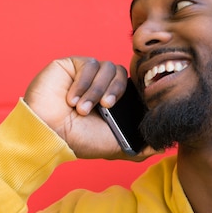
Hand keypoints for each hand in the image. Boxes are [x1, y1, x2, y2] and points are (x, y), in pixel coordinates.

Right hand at [24, 57, 157, 159]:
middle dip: (115, 92)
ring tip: (82, 110)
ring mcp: (86, 73)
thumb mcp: (116, 146)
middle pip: (121, 74)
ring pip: (107, 68)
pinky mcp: (72, 65)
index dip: (130, 93)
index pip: (131, 85)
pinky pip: (90, 65)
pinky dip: (83, 84)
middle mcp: (100, 84)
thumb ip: (141, 147)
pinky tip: (71, 99)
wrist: (49, 134)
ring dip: (95, 91)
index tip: (122, 108)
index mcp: (112, 100)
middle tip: (105, 107)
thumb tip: (162, 147)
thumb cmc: (79, 141)